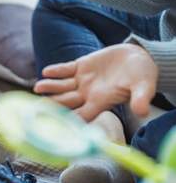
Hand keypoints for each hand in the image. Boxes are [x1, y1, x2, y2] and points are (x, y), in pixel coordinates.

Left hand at [33, 43, 157, 121]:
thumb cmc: (142, 75)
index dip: (70, 120)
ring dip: (50, 87)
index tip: (57, 124)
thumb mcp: (144, 86)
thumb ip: (140, 98)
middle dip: (53, 104)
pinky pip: (65, 70)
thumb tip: (143, 111)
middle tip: (38, 106)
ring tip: (38, 87)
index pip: (82, 116)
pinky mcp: (81, 66)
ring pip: (62, 86)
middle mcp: (88, 94)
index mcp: (101, 102)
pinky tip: (46, 71)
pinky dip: (56, 71)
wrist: (139, 57)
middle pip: (66, 102)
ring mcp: (82, 80)